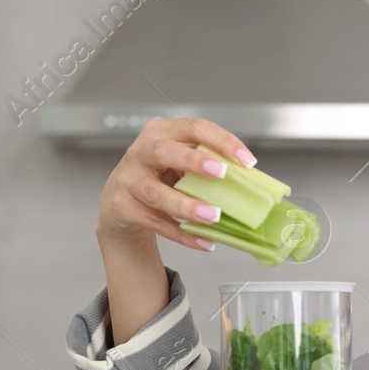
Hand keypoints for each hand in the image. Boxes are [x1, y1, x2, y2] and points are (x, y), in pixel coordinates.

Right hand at [96, 116, 257, 254]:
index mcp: (161, 133)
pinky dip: (181, 234)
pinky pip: (155, 222)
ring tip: (214, 216)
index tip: (247, 161)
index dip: (221, 141)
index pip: (192, 127)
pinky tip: (204, 242)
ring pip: (156, 193)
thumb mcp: (179, 165)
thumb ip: (204, 167)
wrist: (120, 205)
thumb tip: (248, 184)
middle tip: (221, 173)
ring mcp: (128, 180)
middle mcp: (140, 152)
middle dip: (193, 161)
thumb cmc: (159, 179)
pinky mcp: (122, 207)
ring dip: (187, 205)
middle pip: (163, 151)